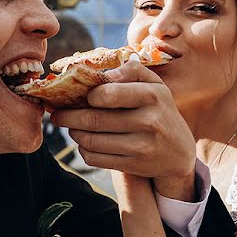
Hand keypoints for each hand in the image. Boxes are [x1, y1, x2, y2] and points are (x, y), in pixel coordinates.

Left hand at [51, 60, 196, 198]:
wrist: (179, 151)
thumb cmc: (160, 109)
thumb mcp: (154, 84)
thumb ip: (130, 71)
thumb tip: (101, 75)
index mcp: (152, 95)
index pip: (108, 94)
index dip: (87, 95)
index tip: (79, 95)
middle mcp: (148, 121)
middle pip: (93, 120)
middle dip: (68, 117)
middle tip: (56, 114)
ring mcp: (141, 146)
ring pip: (90, 141)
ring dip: (74, 133)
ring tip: (70, 126)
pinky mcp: (133, 165)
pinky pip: (95, 158)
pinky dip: (83, 150)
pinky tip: (84, 142)